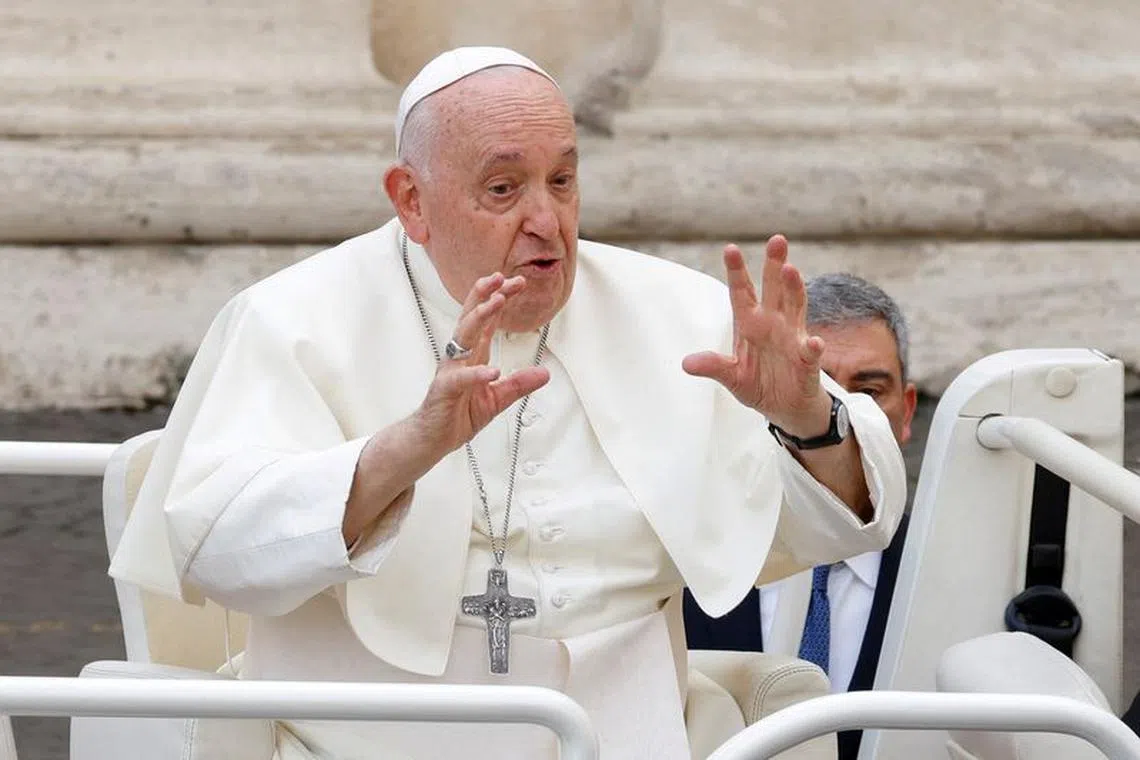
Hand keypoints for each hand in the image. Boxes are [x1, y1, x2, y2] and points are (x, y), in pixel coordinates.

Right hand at [414, 272, 550, 453]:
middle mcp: (461, 357)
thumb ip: (519, 384)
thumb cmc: (458, 414)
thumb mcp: (497, 399)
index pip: (487, 320)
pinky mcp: (444, 391)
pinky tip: (492, 371)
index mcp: (473, 355)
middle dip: (486, 295)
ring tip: (496, 303)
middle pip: (472, 318)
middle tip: (503, 277)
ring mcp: (451, 371)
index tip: (518, 282)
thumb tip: (545, 372)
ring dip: (479, 317)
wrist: (433, 439)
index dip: (500, 298)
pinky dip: (476, 374)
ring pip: (463, 337)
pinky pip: (460, 379)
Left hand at [682, 235, 830, 436]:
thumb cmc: (759, 384)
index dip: (737, 272)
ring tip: (790, 271)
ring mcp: (793, 339)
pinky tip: (813, 342)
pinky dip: (813, 347)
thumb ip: (714, 367)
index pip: (742, 292)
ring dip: (794, 289)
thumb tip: (686, 363)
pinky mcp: (807, 362)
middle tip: (776, 240)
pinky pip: (810, 352)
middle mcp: (773, 324)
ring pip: (795, 308)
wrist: (785, 408)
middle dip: (774, 265)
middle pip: (774, 289)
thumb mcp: (732, 377)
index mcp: (750, 324)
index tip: (730, 249)